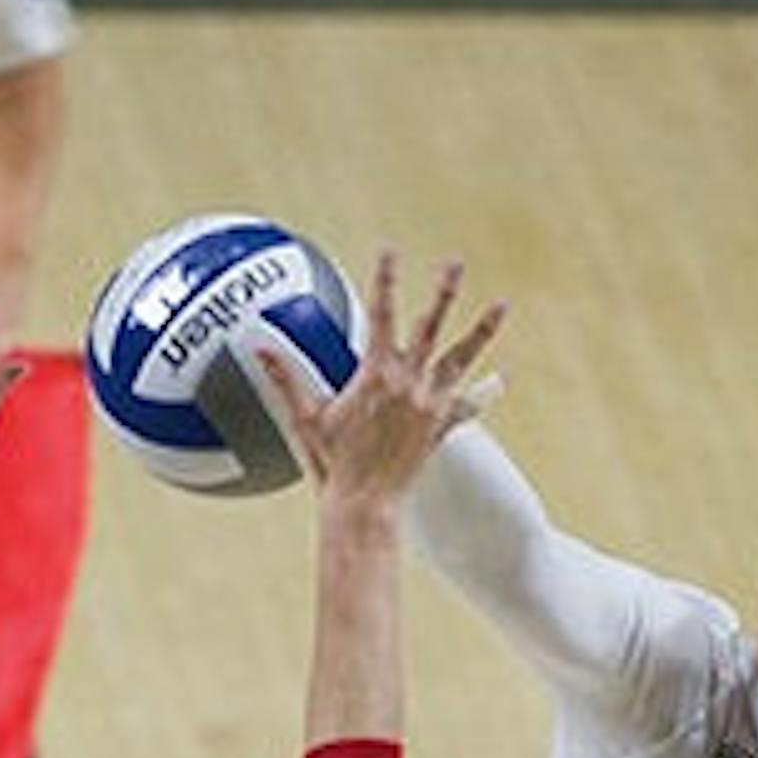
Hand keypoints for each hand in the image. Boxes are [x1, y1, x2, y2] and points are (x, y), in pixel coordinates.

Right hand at [262, 250, 504, 510]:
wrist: (366, 504)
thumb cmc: (335, 464)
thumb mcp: (307, 417)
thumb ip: (284, 378)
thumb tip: (257, 350)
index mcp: (378, 374)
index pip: (382, 314)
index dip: (385, 280)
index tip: (389, 253)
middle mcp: (410, 384)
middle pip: (431, 326)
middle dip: (443, 292)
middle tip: (453, 264)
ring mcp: (430, 405)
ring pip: (461, 359)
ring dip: (481, 330)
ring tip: (500, 306)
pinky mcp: (440, 428)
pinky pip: (466, 406)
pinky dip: (480, 394)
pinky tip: (497, 381)